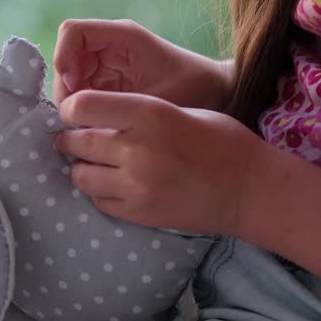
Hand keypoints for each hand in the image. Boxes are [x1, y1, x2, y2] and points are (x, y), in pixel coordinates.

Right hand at [52, 19, 231, 109]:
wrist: (219, 96)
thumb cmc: (195, 91)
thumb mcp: (156, 99)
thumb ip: (116, 104)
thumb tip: (74, 114)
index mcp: (123, 37)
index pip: (73, 32)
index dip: (64, 58)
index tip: (75, 90)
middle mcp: (112, 46)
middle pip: (67, 58)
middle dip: (66, 87)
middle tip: (76, 118)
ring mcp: (110, 65)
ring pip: (72, 78)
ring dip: (73, 102)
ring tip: (87, 126)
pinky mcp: (112, 84)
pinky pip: (85, 93)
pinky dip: (83, 110)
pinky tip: (95, 128)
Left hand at [55, 90, 266, 234]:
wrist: (250, 190)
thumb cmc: (221, 141)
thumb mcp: (179, 110)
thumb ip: (137, 113)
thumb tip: (95, 116)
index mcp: (149, 114)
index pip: (82, 106)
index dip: (71, 108)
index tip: (75, 112)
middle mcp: (137, 149)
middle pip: (76, 142)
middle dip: (70, 139)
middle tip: (75, 138)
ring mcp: (136, 185)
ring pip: (81, 176)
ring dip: (82, 167)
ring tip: (96, 163)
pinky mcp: (139, 213)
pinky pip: (98, 201)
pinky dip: (99, 192)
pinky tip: (114, 184)